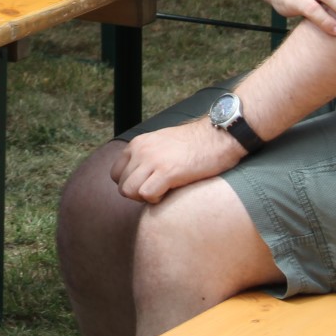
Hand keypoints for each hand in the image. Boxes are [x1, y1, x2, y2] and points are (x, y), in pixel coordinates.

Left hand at [110, 121, 239, 202]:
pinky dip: (156, 199)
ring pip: (129, 191)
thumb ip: (147, 156)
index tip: (147, 184)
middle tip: (157, 191)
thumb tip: (140, 178)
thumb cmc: (196, 144)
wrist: (219, 135)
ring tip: (163, 191)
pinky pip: (146, 194)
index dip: (130, 184)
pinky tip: (169, 192)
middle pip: (122, 186)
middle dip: (137, 194)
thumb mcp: (162, 143)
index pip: (116, 173)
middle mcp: (141, 150)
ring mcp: (153, 160)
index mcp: (138, 143)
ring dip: (144, 197)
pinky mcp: (167, 172)